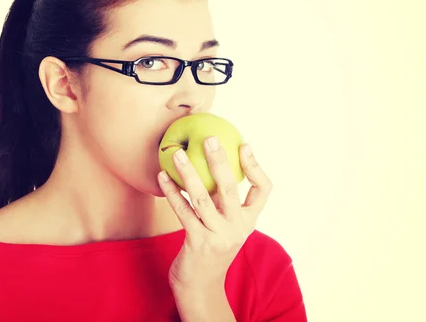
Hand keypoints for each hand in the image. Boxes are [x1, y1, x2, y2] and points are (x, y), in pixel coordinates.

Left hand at [158, 137, 272, 293]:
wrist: (200, 287)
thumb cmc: (210, 248)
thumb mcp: (224, 226)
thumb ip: (223, 203)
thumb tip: (212, 164)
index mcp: (248, 221)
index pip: (263, 191)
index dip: (255, 167)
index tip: (244, 145)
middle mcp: (237, 228)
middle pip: (231, 189)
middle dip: (220, 161)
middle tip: (209, 139)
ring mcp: (218, 236)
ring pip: (202, 198)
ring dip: (187, 173)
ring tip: (176, 154)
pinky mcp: (197, 242)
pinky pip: (182, 211)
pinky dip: (171, 192)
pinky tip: (162, 177)